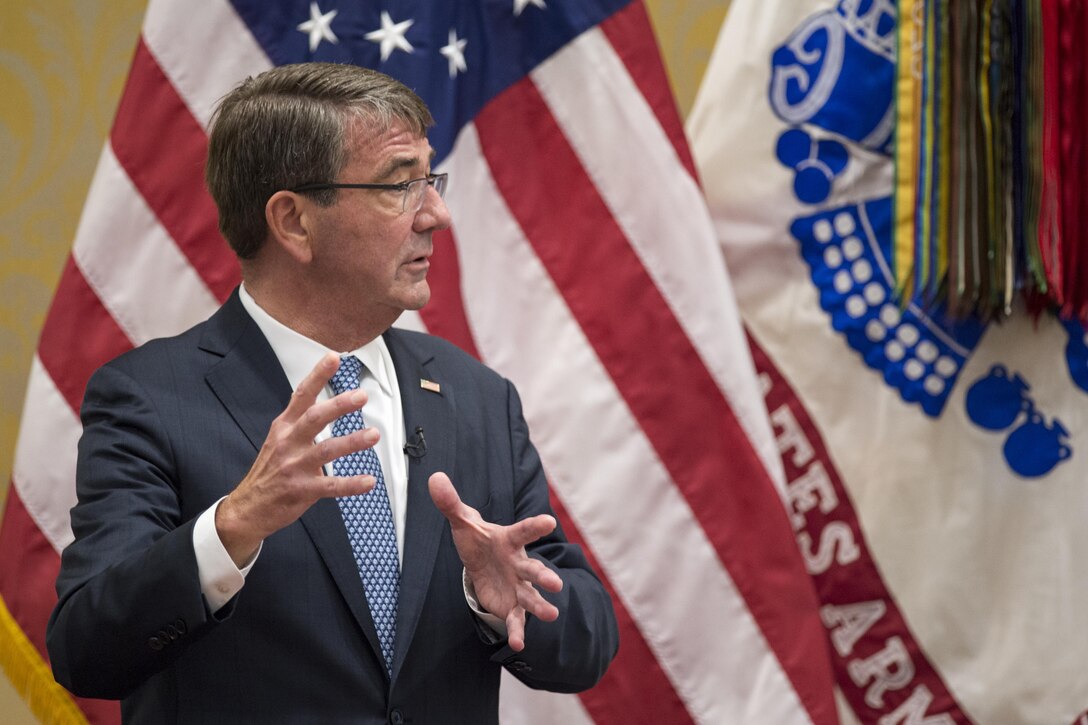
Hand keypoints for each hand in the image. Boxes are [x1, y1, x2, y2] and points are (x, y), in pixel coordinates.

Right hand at [216, 352, 377, 564]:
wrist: (247, 508)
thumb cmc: (270, 470)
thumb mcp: (279, 439)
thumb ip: (301, 421)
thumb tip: (329, 404)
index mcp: (284, 426)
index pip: (302, 395)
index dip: (318, 375)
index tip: (334, 358)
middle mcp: (288, 443)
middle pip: (314, 418)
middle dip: (338, 405)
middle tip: (361, 396)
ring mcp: (294, 467)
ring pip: (326, 450)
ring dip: (352, 441)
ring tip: (373, 435)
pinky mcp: (302, 490)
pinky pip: (330, 485)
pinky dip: (351, 484)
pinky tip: (368, 481)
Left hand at [428, 472, 562, 651]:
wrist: (482, 564)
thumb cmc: (478, 540)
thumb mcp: (463, 521)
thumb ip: (451, 503)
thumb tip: (434, 477)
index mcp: (510, 540)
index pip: (524, 531)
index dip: (535, 526)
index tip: (550, 521)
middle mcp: (519, 563)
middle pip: (533, 569)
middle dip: (544, 576)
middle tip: (556, 584)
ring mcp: (518, 586)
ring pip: (531, 597)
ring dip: (540, 605)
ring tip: (552, 614)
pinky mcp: (511, 605)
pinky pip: (516, 620)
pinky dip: (518, 631)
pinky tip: (518, 644)